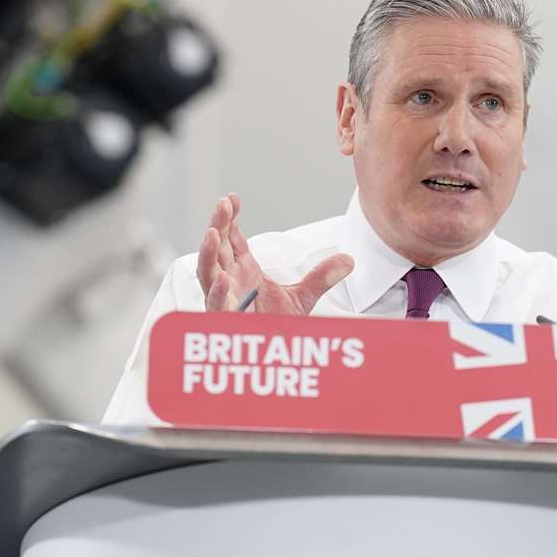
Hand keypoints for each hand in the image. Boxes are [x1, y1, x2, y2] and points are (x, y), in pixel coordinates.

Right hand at [198, 193, 353, 314]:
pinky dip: (217, 292)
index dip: (231, 218)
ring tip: (213, 232)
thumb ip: (321, 277)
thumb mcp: (303, 297)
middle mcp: (228, 281)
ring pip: (207, 272)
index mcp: (243, 270)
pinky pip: (215, 305)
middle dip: (217, 225)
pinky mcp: (222, 321)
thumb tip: (349, 260)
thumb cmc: (275, 326)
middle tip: (223, 204)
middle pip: (216, 248)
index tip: (233, 198)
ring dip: (207, 253)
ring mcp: (223, 299)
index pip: (232, 239)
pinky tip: (225, 278)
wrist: (272, 357)